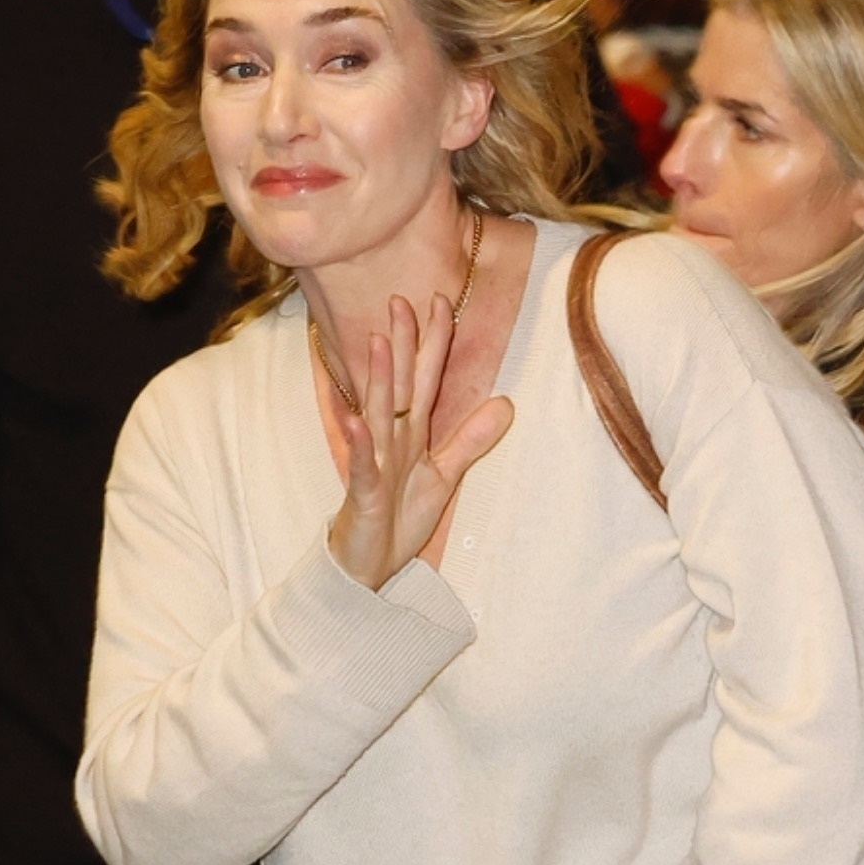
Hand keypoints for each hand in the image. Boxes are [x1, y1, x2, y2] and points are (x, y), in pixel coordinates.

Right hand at [324, 291, 511, 595]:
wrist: (366, 565)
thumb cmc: (395, 517)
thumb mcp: (443, 476)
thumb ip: (471, 439)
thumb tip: (507, 403)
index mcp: (410, 434)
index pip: (423, 379)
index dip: (432, 343)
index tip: (440, 300)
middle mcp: (390, 441)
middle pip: (398, 385)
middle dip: (400, 344)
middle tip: (400, 299)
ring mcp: (374, 464)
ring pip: (378, 416)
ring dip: (377, 380)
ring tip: (376, 341)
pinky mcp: (363, 494)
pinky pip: (362, 466)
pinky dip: (359, 445)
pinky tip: (356, 421)